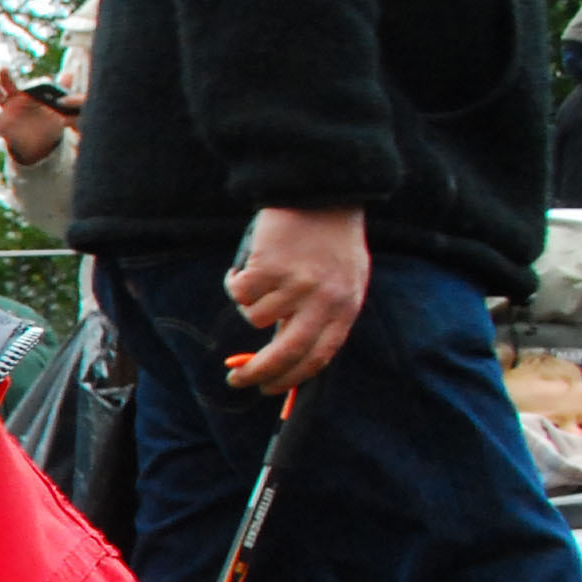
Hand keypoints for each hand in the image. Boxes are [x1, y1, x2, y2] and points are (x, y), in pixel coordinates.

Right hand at [0, 69, 69, 166]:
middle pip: (6, 88)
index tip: (4, 70)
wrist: (40, 141)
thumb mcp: (56, 105)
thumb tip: (70, 73)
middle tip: (1, 70)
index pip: (16, 85)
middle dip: (2, 79)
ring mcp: (6, 111)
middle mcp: (14, 101)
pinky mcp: (0, 122)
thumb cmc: (47, 120)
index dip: (9, 78)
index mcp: (25, 96)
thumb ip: (61, 89)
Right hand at [223, 205, 365, 392]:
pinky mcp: (269, 266)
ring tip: (261, 277)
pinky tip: (250, 264)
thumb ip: (320, 317)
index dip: (289, 381)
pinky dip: (236, 280)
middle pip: (284, 354)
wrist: (323, 192)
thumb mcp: (341, 282)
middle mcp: (323, 299)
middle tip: (235, 379)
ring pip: (254, 316)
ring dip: (250, 302)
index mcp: (345, 307)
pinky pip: (238, 291)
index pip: (317, 359)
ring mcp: (295, 283)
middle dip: (256, 373)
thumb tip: (281, 358)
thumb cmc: (330, 240)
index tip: (267, 389)